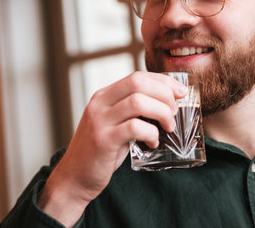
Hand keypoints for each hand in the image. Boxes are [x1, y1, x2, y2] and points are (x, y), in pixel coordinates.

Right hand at [38, 71, 186, 225]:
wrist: (74, 178)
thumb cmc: (100, 152)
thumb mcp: (113, 124)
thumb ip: (131, 112)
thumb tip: (166, 104)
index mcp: (103, 96)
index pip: (137, 77)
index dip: (163, 81)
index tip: (180, 92)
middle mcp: (100, 104)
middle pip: (138, 82)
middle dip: (164, 94)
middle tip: (174, 111)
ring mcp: (99, 121)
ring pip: (138, 102)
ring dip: (161, 113)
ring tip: (168, 127)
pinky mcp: (103, 140)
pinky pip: (135, 127)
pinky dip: (151, 133)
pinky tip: (152, 143)